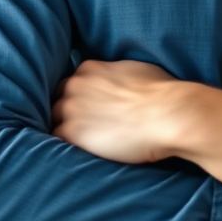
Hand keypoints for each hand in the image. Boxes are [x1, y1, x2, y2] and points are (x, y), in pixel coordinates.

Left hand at [50, 59, 181, 162]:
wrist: (166, 114)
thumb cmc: (159, 91)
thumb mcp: (134, 70)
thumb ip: (113, 74)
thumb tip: (115, 80)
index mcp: (90, 68)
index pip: (72, 83)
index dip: (79, 97)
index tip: (88, 108)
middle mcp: (76, 85)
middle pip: (59, 100)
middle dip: (69, 112)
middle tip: (85, 126)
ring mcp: (72, 108)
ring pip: (55, 119)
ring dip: (66, 129)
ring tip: (83, 142)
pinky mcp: (72, 133)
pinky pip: (57, 140)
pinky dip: (66, 146)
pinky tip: (79, 152)